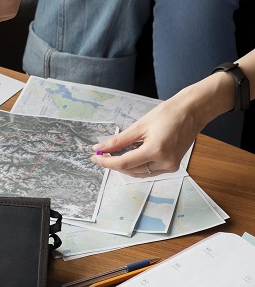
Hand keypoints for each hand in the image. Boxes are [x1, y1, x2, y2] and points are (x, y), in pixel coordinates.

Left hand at [90, 78, 224, 176]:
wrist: (192, 112)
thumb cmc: (167, 114)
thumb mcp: (140, 126)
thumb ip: (119, 140)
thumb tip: (101, 147)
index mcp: (155, 151)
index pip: (125, 163)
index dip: (107, 162)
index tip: (95, 157)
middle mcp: (164, 163)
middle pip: (132, 171)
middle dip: (114, 164)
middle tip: (101, 154)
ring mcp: (170, 167)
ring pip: (141, 173)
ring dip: (126, 167)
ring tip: (112, 155)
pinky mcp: (173, 166)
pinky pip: (150, 170)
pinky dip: (138, 166)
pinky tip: (129, 156)